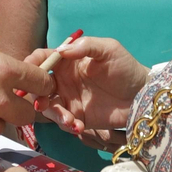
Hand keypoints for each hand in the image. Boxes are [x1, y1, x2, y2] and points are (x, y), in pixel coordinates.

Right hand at [29, 37, 148, 136]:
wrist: (143, 96)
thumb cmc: (125, 68)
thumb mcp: (109, 49)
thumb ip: (86, 45)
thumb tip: (60, 51)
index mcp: (67, 61)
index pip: (43, 59)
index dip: (32, 64)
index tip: (28, 74)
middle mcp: (63, 80)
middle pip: (38, 85)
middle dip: (35, 94)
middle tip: (42, 103)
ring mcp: (69, 100)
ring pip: (47, 106)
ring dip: (54, 114)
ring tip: (70, 120)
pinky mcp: (77, 117)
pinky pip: (63, 122)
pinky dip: (67, 125)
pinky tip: (79, 126)